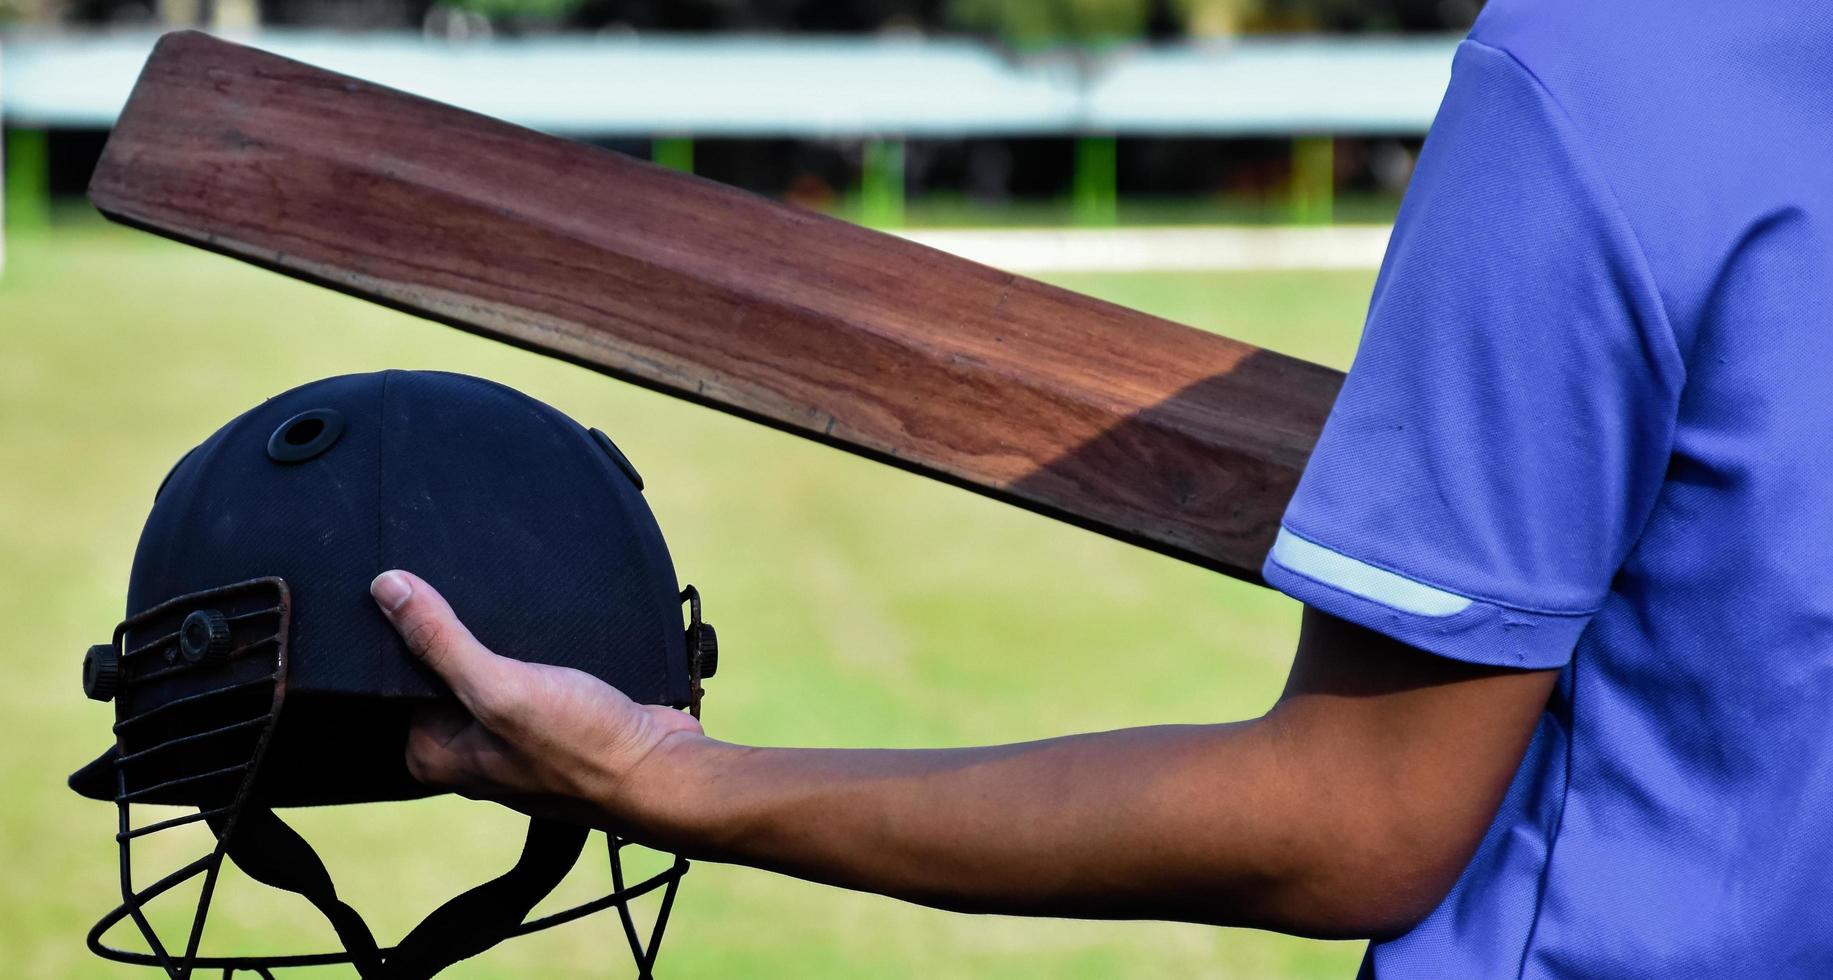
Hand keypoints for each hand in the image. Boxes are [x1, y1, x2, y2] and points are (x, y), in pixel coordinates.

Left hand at [369, 570, 703, 827]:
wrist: (661, 768)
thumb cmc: (582, 746)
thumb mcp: (499, 688)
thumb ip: (440, 641)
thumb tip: (386, 590)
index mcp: (435, 753)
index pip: (400, 676)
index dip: (413, 634)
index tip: (428, 600)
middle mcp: (468, 748)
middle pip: (446, 669)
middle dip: (466, 635)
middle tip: (485, 609)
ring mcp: (511, 735)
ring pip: (492, 666)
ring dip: (507, 640)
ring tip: (526, 627)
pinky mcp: (551, 719)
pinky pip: (530, 672)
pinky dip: (538, 651)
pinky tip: (552, 636)